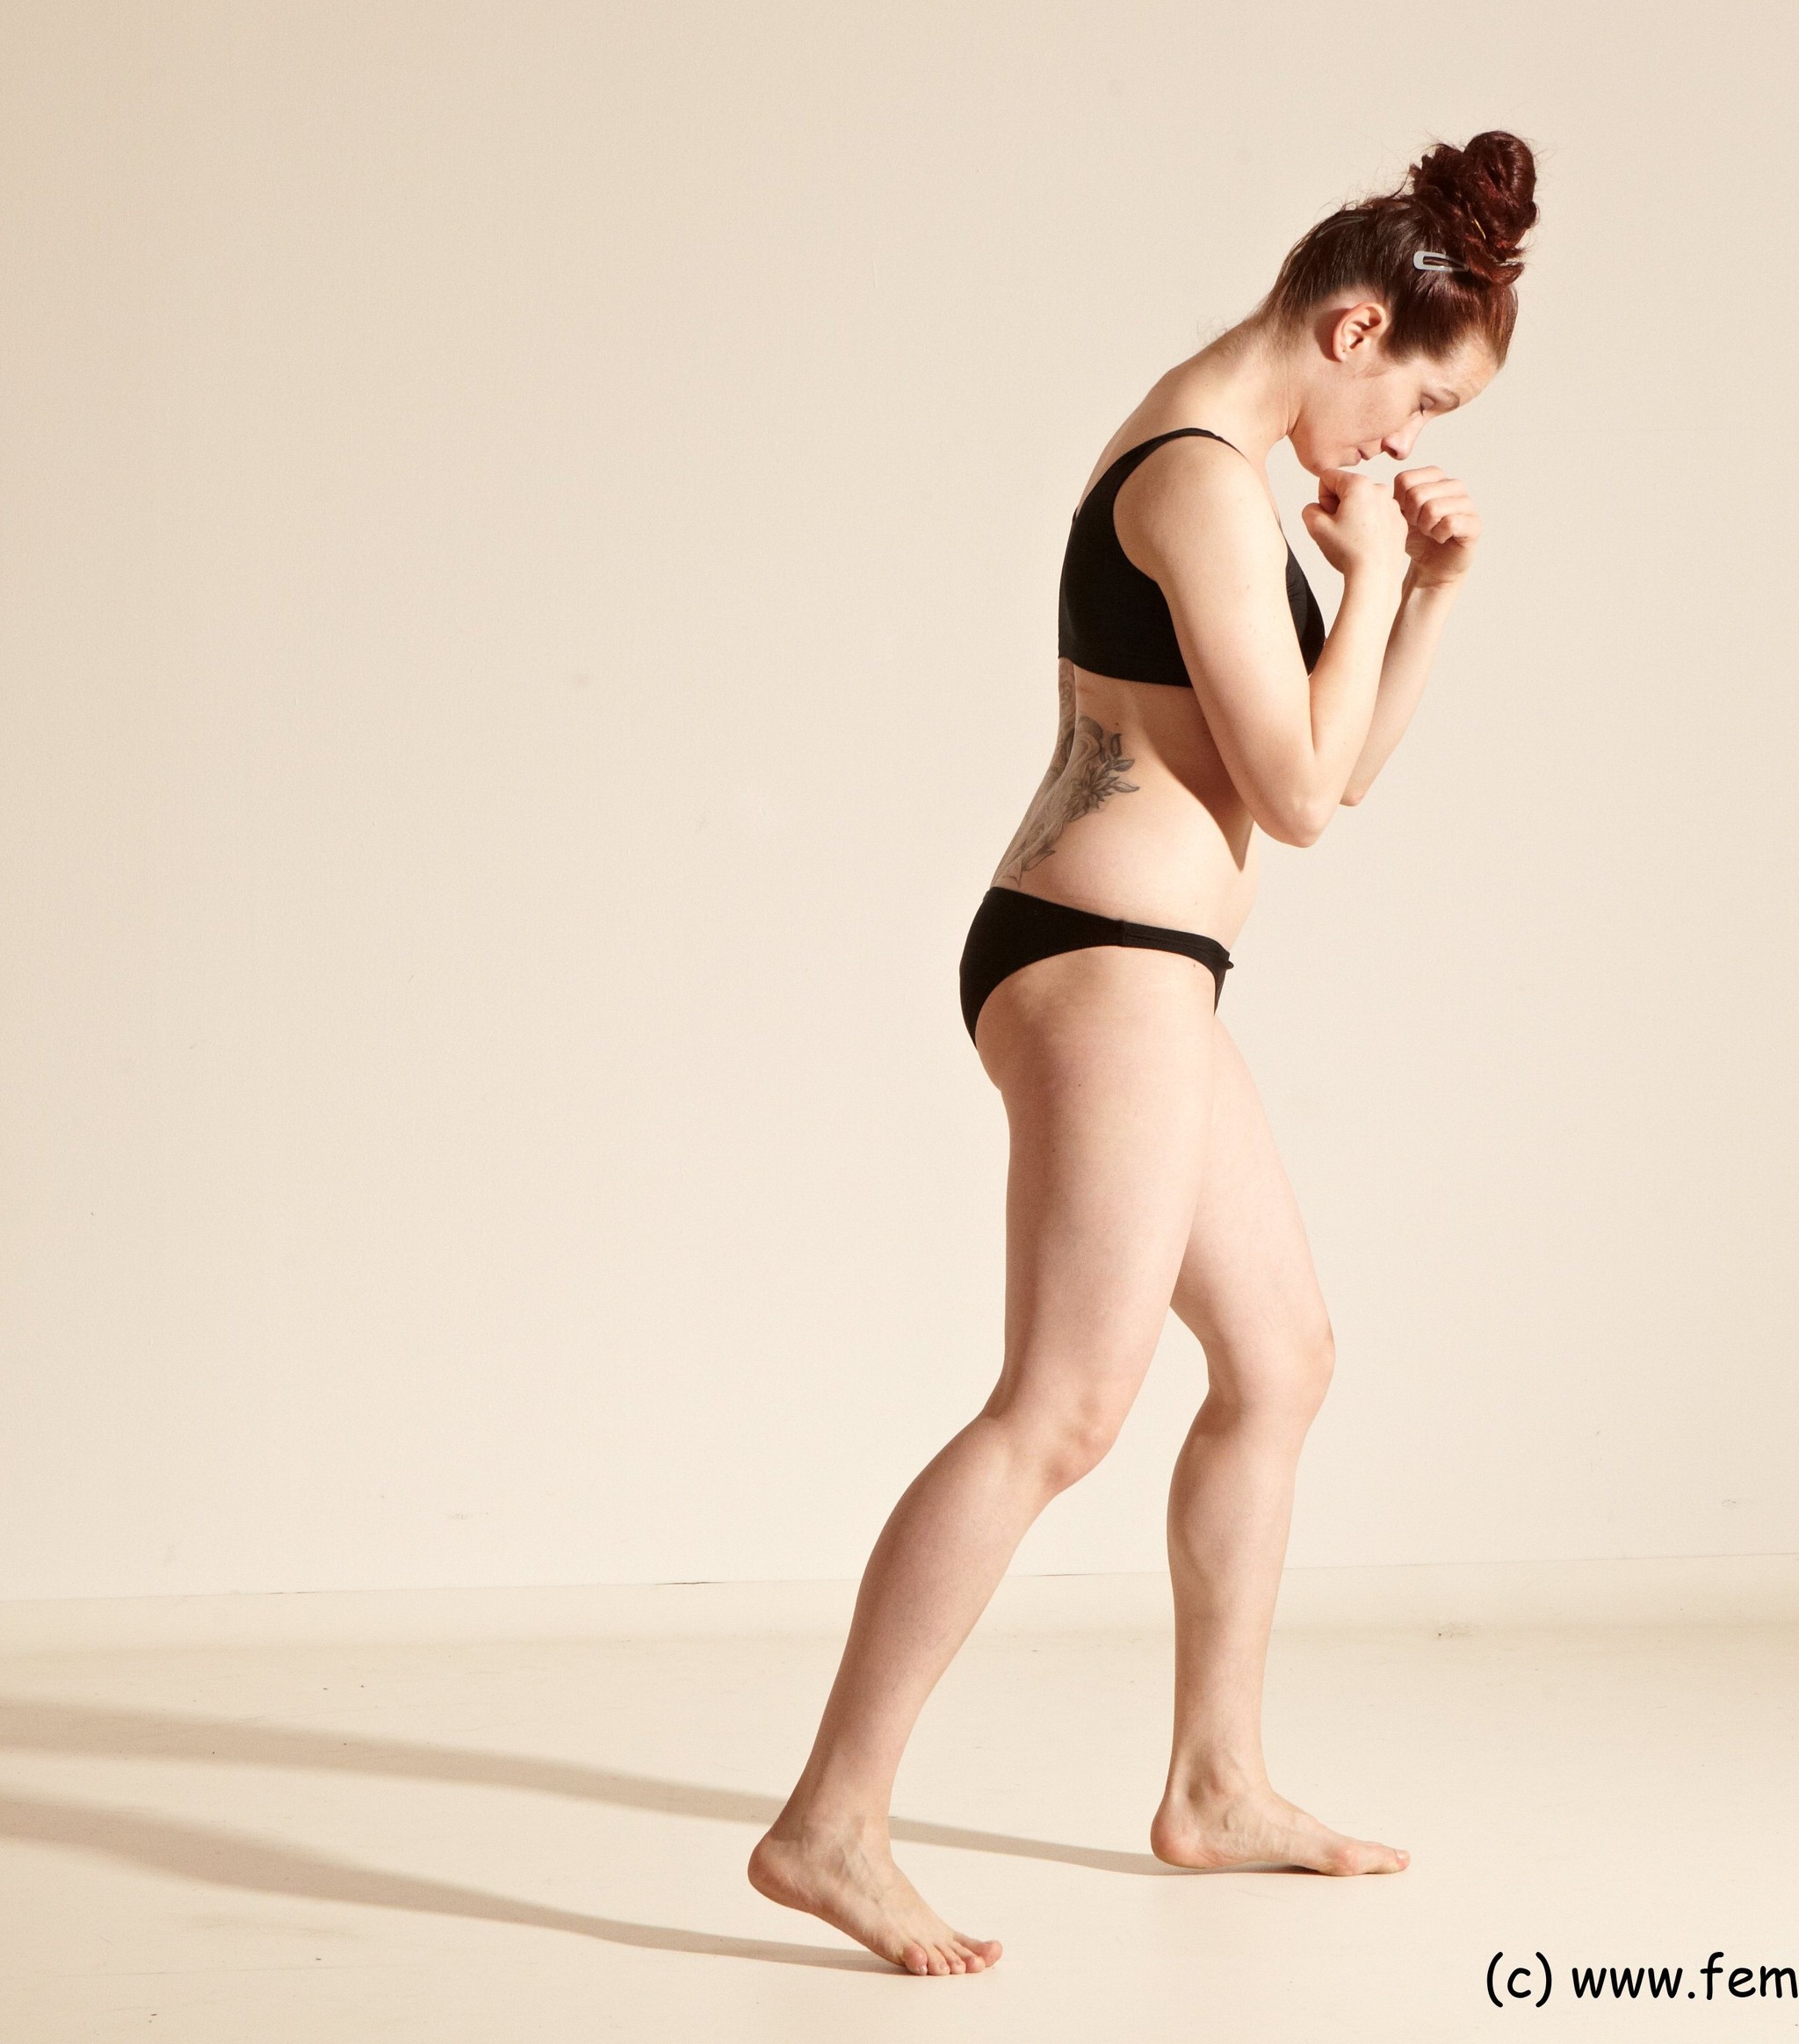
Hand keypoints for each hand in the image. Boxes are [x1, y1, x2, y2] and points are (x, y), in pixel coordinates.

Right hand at [1300, 468, 1408, 584]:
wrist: (1376, 576)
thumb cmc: (1350, 552)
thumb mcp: (1315, 527)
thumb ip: (1309, 509)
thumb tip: (1317, 508)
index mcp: (1358, 484)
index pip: (1327, 478)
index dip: (1321, 498)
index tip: (1328, 517)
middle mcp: (1379, 489)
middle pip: (1347, 490)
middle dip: (1339, 507)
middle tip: (1339, 530)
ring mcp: (1392, 506)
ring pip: (1363, 504)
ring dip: (1354, 516)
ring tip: (1354, 539)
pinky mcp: (1399, 521)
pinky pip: (1377, 517)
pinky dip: (1369, 527)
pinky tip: (1366, 543)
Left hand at [1393, 466, 1480, 586]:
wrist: (1431, 565)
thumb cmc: (1414, 537)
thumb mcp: (1398, 514)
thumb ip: (1390, 497)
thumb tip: (1377, 489)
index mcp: (1434, 476)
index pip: (1404, 479)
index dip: (1398, 503)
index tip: (1405, 515)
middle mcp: (1454, 485)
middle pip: (1417, 494)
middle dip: (1411, 517)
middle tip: (1419, 527)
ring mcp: (1467, 502)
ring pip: (1433, 508)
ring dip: (1425, 527)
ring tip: (1430, 532)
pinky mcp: (1474, 523)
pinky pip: (1450, 523)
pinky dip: (1439, 535)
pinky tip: (1441, 538)